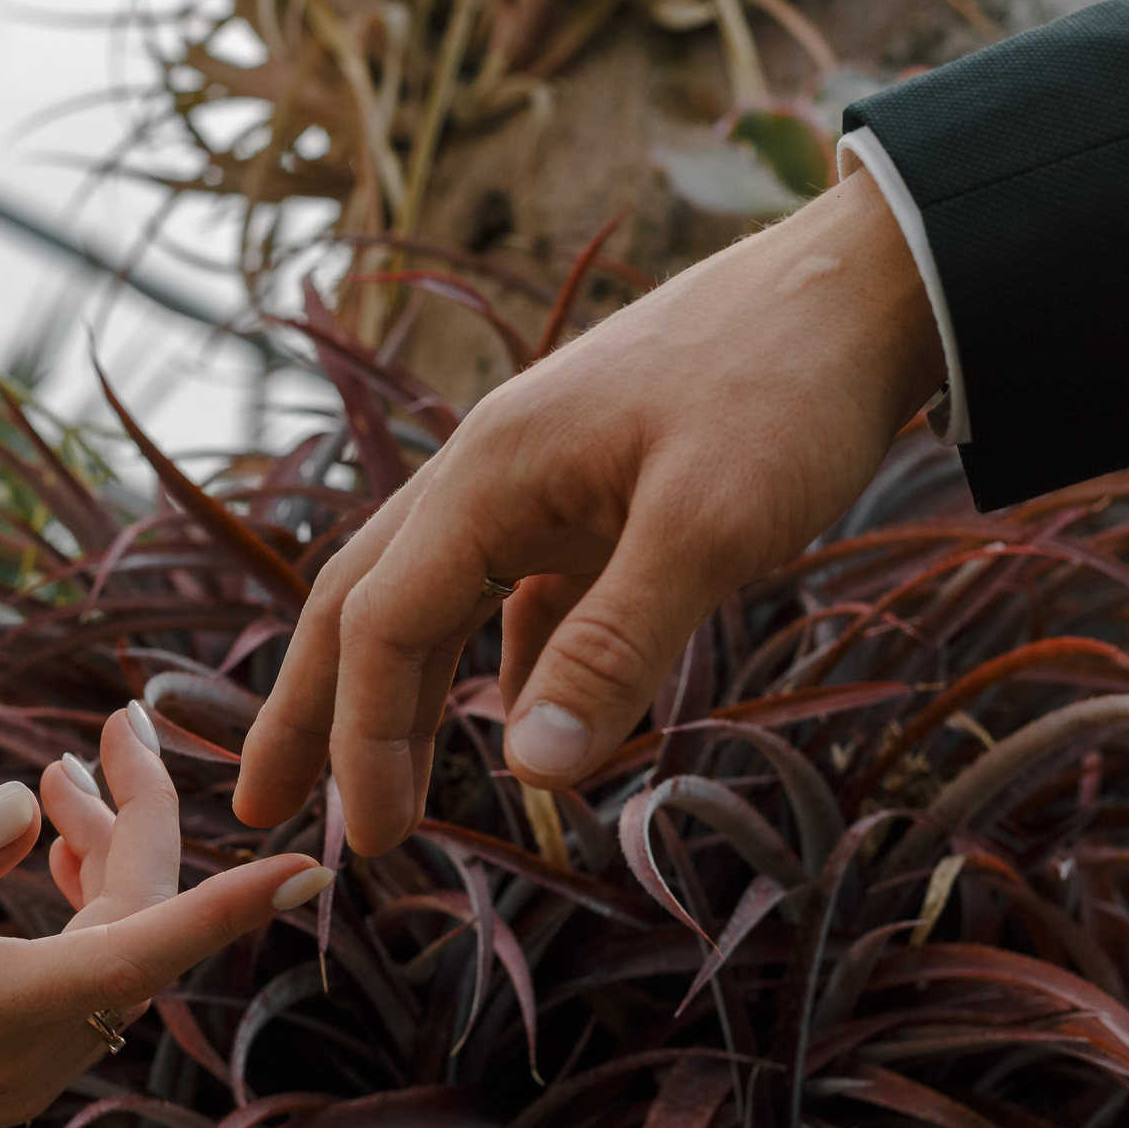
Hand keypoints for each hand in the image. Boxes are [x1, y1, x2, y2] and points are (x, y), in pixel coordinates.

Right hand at [0, 705, 333, 1127]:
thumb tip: (16, 807)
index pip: (148, 950)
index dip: (231, 904)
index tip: (308, 866)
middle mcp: (30, 1053)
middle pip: (138, 931)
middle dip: (143, 823)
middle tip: (116, 725)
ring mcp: (20, 1073)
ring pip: (112, 956)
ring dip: (107, 863)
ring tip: (65, 778)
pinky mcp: (1, 1073)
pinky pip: (80, 985)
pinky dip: (81, 912)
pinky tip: (49, 854)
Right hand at [233, 166, 946, 854]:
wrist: (868, 283)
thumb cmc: (789, 391)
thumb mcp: (709, 526)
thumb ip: (616, 648)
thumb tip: (530, 772)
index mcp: (488, 475)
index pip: (382, 627)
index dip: (361, 740)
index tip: (369, 844)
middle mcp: (489, 472)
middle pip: (362, 603)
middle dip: (306, 710)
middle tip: (260, 807)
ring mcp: (541, 478)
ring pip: (432, 596)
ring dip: (395, 692)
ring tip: (373, 780)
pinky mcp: (598, 490)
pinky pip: (520, 589)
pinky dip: (503, 661)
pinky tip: (524, 716)